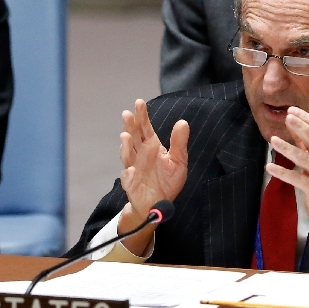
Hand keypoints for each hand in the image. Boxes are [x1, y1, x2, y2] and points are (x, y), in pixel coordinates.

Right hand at [117, 99, 188, 253]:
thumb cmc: (167, 181)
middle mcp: (140, 155)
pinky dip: (128, 175)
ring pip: (127, 156)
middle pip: (133, 138)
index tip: (139, 102)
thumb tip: (183, 122)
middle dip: (130, 126)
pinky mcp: (132, 185)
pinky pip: (128, 180)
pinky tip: (130, 170)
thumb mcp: (178, 161)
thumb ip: (179, 143)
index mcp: (151, 147)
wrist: (159, 204)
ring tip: (126, 136)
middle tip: (128, 114)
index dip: (142, 116)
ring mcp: (134, 169)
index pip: (145, 129)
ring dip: (126, 147)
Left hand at [268, 107, 308, 239]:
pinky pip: (297, 178)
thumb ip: (305, 144)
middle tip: (288, 116)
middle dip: (301, 126)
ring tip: (273, 140)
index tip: (292, 110)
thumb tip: (294, 125)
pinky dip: (282, 172)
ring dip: (287, 148)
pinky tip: (269, 167)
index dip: (306, 118)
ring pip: (304, 158)